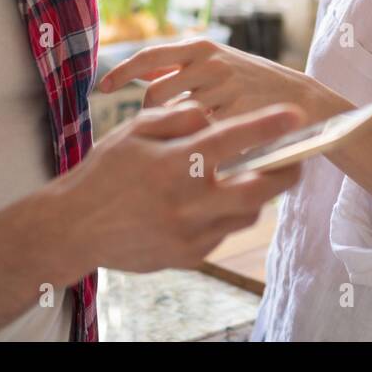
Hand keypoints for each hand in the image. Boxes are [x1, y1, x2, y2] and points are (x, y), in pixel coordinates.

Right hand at [60, 100, 303, 272]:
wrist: (75, 228)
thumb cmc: (103, 173)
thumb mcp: (133, 132)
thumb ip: (176, 119)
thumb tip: (210, 116)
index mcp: (175, 163)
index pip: (233, 138)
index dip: (268, 125)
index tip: (296, 115)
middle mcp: (188, 200)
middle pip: (258, 188)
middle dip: (285, 173)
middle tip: (296, 161)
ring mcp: (190, 232)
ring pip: (246, 214)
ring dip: (256, 196)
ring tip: (253, 180)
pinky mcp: (188, 256)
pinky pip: (224, 234)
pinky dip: (227, 217)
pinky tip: (215, 204)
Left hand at [99, 38, 346, 123]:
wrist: (303, 104)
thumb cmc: (253, 86)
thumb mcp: (219, 64)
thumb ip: (182, 67)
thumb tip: (141, 72)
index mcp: (203, 48)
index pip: (151, 56)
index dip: (123, 71)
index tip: (104, 88)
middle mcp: (212, 64)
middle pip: (157, 94)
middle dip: (148, 114)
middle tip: (149, 132)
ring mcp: (225, 90)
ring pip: (175, 117)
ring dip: (169, 132)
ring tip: (173, 144)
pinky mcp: (236, 117)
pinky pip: (198, 135)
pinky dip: (192, 145)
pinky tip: (196, 153)